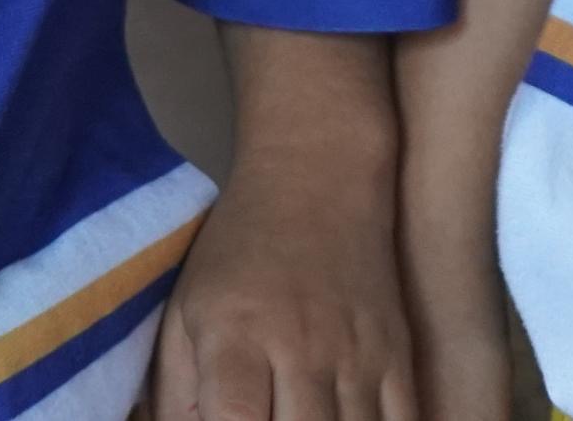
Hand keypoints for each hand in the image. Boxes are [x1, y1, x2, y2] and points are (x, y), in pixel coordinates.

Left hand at [157, 35, 415, 420]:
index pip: (234, 420)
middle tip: (266, 416)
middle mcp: (302, 347)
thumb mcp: (185, 309)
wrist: (319, 176)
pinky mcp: (398, 356)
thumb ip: (175, 392)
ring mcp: (358, 355)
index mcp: (237, 334)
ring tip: (298, 415)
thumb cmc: (239, 249)